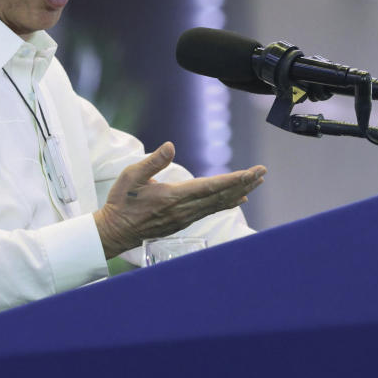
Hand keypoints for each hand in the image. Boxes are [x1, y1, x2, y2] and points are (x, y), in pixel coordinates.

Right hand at [93, 142, 265, 258]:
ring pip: (218, 204)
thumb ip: (153, 162)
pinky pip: (211, 211)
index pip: (210, 187)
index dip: (232, 180)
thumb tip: (171, 146)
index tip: (250, 173)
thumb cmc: (121, 202)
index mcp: (174, 197)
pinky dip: (227, 203)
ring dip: (239, 192)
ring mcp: (185, 218)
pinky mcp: (183, 221)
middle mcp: (184, 210)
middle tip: (262, 172)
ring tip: (256, 182)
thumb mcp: (132, 176)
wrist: (115, 232)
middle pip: (220, 196)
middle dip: (244, 183)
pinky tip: (238, 199)